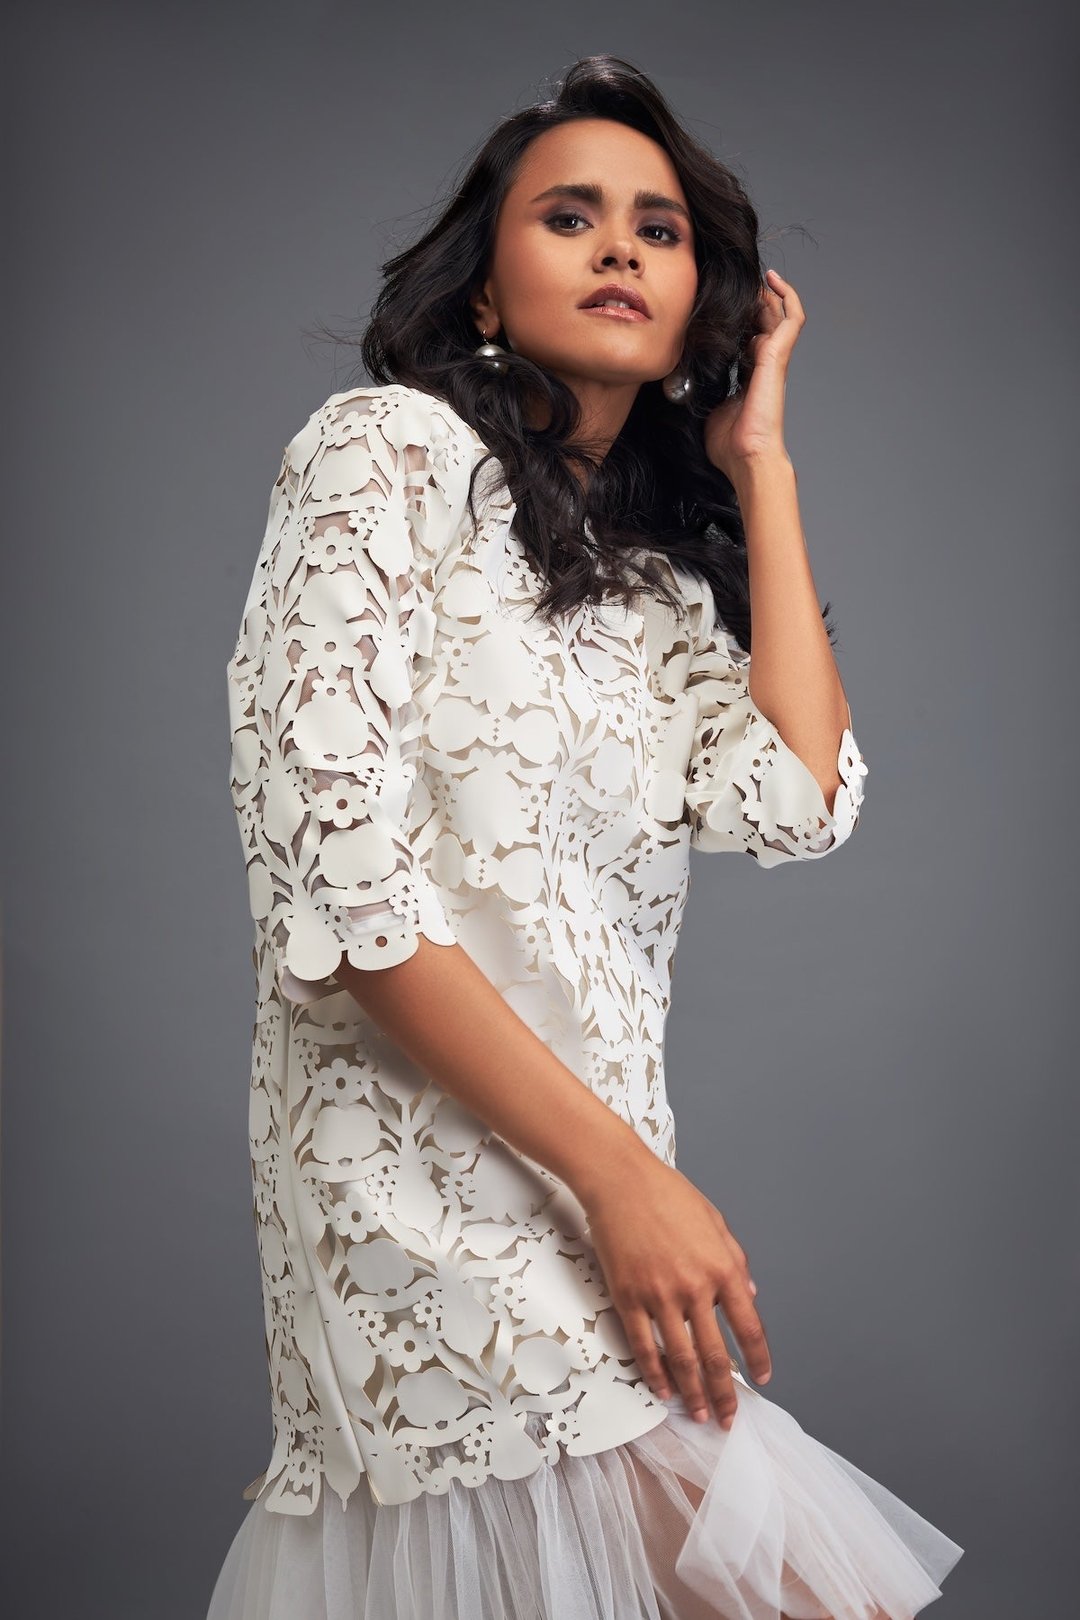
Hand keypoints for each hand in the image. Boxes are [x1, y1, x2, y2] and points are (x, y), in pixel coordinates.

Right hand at [580, 1154, 771, 1427]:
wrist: (621, 1180)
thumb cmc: (668, 1194)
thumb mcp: (716, 1222)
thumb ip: (736, 1261)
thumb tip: (750, 1296)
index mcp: (722, 1269)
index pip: (749, 1327)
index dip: (757, 1358)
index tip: (761, 1378)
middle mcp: (695, 1288)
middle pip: (715, 1355)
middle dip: (724, 1393)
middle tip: (728, 1418)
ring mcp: (659, 1295)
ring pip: (680, 1358)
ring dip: (691, 1392)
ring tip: (698, 1414)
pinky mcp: (628, 1296)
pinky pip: (643, 1344)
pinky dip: (654, 1372)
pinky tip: (662, 1389)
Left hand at [703, 266, 804, 480]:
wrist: (747, 457)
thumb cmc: (730, 445)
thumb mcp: (707, 409)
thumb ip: (703, 391)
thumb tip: (681, 380)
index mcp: (750, 376)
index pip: (748, 337)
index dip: (738, 320)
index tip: (720, 305)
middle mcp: (764, 364)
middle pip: (764, 320)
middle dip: (752, 300)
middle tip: (734, 283)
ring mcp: (774, 359)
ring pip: (779, 314)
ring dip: (769, 293)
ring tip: (757, 276)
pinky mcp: (778, 357)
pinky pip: (792, 318)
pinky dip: (787, 296)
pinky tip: (772, 279)